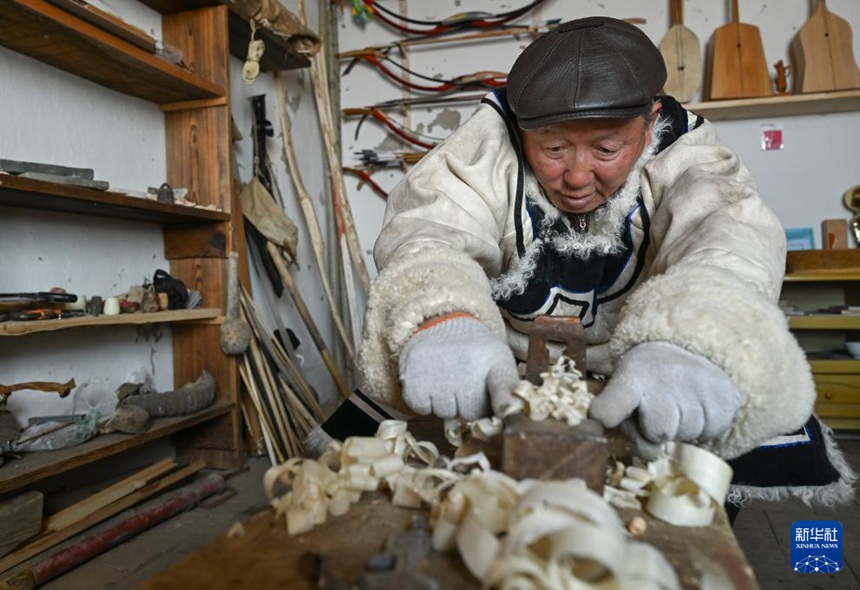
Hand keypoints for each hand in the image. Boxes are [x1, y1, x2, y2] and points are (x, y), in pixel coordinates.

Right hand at [398, 315, 519, 419]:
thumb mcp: (500, 362)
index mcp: (495, 362)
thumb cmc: (476, 352)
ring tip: (448, 381)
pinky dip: (424, 401)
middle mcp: (467, 363)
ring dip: (445, 404)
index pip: (503, 386)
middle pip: (470, 413)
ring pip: (444, 412)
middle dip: (468, 406)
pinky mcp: (413, 373)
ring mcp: (438, 368)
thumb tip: (509, 414)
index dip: (505, 402)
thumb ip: (508, 390)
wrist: (444, 321)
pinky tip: (431, 383)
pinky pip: (421, 407)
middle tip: (466, 384)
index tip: (509, 412)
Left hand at [589, 341, 741, 458]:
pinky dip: (706, 426)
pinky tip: (698, 405)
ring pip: (689, 434)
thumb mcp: (625, 396)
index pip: (616, 401)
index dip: (608, 412)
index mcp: (630, 380)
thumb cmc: (646, 386)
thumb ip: (627, 426)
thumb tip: (652, 451)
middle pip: (659, 433)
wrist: (683, 351)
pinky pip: (714, 431)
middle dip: (657, 430)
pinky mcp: (726, 394)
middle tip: (658, 410)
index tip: (600, 418)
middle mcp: (664, 379)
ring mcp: (699, 384)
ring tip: (678, 404)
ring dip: (683, 428)